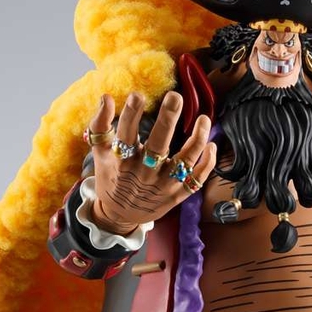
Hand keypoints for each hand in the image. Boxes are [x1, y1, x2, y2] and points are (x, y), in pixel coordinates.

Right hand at [87, 91, 215, 234]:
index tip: (137, 95)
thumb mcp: (100, 154)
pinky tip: (211, 144)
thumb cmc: (111, 178)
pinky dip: (207, 163)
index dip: (131, 114)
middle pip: (158, 145)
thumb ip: (100, 126)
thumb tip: (105, 98)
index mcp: (123, 162)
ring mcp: (164, 185)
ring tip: (204, 118)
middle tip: (175, 97)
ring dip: (197, 139)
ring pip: (185, 161)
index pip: (126, 134)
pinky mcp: (178, 195)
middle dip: (167, 120)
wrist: (120, 216)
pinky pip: (197, 179)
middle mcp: (145, 173)